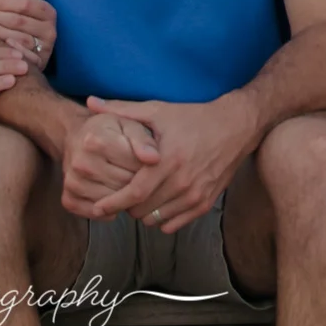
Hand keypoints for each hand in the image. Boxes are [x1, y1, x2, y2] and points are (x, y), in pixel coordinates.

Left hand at [0, 0, 57, 67]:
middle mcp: (50, 30)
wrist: (32, 53)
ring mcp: (45, 48)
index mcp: (48, 12)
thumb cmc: (25, 22)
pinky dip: (8, 50)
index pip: (25, 4)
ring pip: (18, 38)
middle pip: (19, 20)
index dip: (3, 2)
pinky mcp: (38, 64)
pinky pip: (22, 57)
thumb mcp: (30, 2)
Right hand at [59, 106, 161, 218]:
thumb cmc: (108, 130)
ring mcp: (72, 182)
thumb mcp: (128, 124)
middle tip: (138, 173)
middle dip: (136, 181)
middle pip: (124, 185)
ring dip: (124, 197)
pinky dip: (108, 209)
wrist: (77, 137)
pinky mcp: (68, 198)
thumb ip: (143, 140)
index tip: (148, 161)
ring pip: (112, 202)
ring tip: (125, 181)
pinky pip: (96, 213)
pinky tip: (112, 195)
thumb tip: (154, 159)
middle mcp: (81, 163)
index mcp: (96, 140)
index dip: (146, 165)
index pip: (134, 165)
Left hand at [83, 95, 258, 233]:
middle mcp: (182, 181)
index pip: (133, 194)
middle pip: (142, 210)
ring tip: (140, 197)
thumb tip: (90, 102)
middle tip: (121, 195)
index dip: (112, 203)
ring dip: (143, 212)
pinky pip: (173, 224)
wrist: (236, 126)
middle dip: (126, 206)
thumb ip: (122, 109)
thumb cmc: (193, 117)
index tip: (98, 207)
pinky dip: (161, 218)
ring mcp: (195, 194)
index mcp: (167, 160)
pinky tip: (159, 202)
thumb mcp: (157, 110)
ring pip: (156, 220)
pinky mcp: (205, 203)